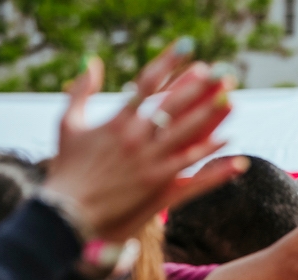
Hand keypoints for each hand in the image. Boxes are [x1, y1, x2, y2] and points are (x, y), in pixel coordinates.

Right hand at [46, 49, 246, 241]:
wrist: (68, 210)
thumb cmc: (66, 166)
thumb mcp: (67, 123)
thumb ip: (80, 90)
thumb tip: (93, 62)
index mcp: (115, 121)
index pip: (147, 85)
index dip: (169, 66)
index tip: (187, 51)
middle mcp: (135, 138)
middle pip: (173, 107)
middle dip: (197, 88)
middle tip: (219, 72)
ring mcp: (148, 162)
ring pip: (187, 135)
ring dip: (211, 118)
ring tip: (231, 101)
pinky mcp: (158, 185)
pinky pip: (192, 169)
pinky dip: (212, 159)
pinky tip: (231, 147)